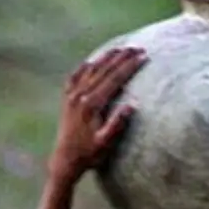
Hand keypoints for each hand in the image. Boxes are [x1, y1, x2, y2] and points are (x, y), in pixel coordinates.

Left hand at [47, 47, 147, 183]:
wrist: (65, 160)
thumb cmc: (89, 155)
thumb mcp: (106, 143)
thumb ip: (118, 123)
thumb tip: (133, 104)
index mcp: (92, 104)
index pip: (114, 78)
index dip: (130, 66)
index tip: (143, 57)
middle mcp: (80, 96)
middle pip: (104, 69)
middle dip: (122, 57)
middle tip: (138, 48)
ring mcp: (71, 95)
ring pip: (91, 69)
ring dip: (106, 57)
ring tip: (121, 49)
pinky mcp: (67, 99)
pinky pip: (75, 76)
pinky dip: (85, 66)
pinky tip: (92, 61)